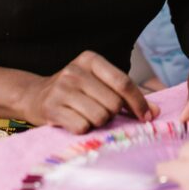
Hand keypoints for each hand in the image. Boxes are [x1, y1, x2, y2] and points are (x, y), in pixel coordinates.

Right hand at [21, 50, 160, 133]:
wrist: (34, 96)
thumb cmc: (74, 91)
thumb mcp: (98, 83)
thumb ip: (126, 95)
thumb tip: (154, 111)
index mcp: (90, 59)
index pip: (123, 82)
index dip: (138, 102)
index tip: (147, 116)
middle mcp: (75, 71)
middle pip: (113, 103)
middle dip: (112, 114)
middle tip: (101, 112)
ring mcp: (62, 89)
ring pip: (100, 117)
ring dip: (98, 123)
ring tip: (86, 115)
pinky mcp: (51, 108)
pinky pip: (82, 127)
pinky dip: (83, 129)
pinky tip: (74, 121)